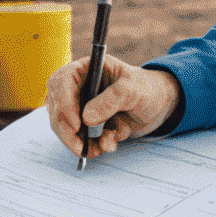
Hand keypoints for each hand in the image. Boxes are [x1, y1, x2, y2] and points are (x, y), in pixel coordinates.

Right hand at [44, 54, 180, 160]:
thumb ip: (111, 100)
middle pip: (56, 108)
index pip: (61, 82)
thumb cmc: (146, 88)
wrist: (159, 106)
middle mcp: (78, 87)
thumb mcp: (133, 89)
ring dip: (79, 141)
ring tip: (101, 147)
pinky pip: (80, 138)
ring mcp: (81, 107)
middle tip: (81, 146)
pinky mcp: (87, 125)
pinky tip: (109, 144)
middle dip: (67, 130)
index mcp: (86, 69)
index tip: (76, 124)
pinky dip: (92, 145)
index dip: (63, 103)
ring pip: (64, 127)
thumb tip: (86, 118)